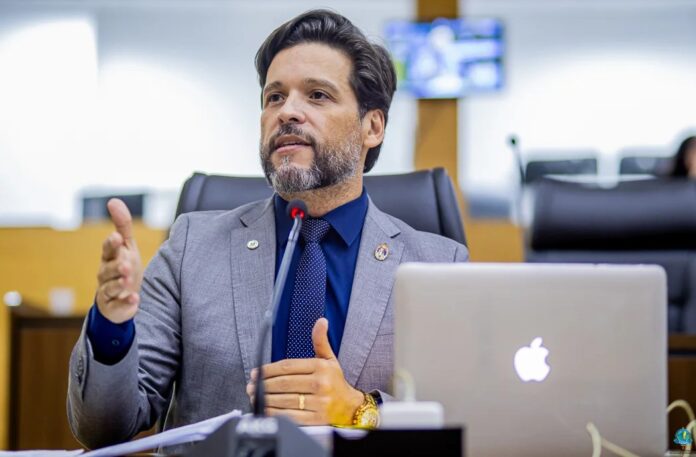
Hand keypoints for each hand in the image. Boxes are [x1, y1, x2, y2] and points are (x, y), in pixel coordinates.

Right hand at [95, 198, 142, 323]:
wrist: (121, 297)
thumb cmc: (124, 266)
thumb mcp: (126, 246)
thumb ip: (122, 225)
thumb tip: (113, 201)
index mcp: (109, 257)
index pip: (108, 249)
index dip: (111, 244)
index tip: (116, 238)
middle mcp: (106, 274)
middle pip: (108, 269)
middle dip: (116, 267)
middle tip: (126, 265)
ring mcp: (109, 291)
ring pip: (111, 287)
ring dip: (119, 283)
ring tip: (128, 281)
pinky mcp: (114, 307)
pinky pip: (119, 306)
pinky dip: (126, 303)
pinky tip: (135, 300)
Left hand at [247, 318, 363, 424]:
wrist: (351, 407)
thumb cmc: (335, 382)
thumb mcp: (330, 359)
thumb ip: (321, 341)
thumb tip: (321, 321)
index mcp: (321, 367)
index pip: (288, 366)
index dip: (268, 369)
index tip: (256, 371)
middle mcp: (321, 384)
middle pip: (284, 383)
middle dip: (263, 384)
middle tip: (251, 385)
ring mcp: (319, 403)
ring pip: (285, 400)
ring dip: (265, 399)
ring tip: (254, 396)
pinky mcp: (316, 420)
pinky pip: (290, 416)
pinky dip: (275, 413)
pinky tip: (266, 409)